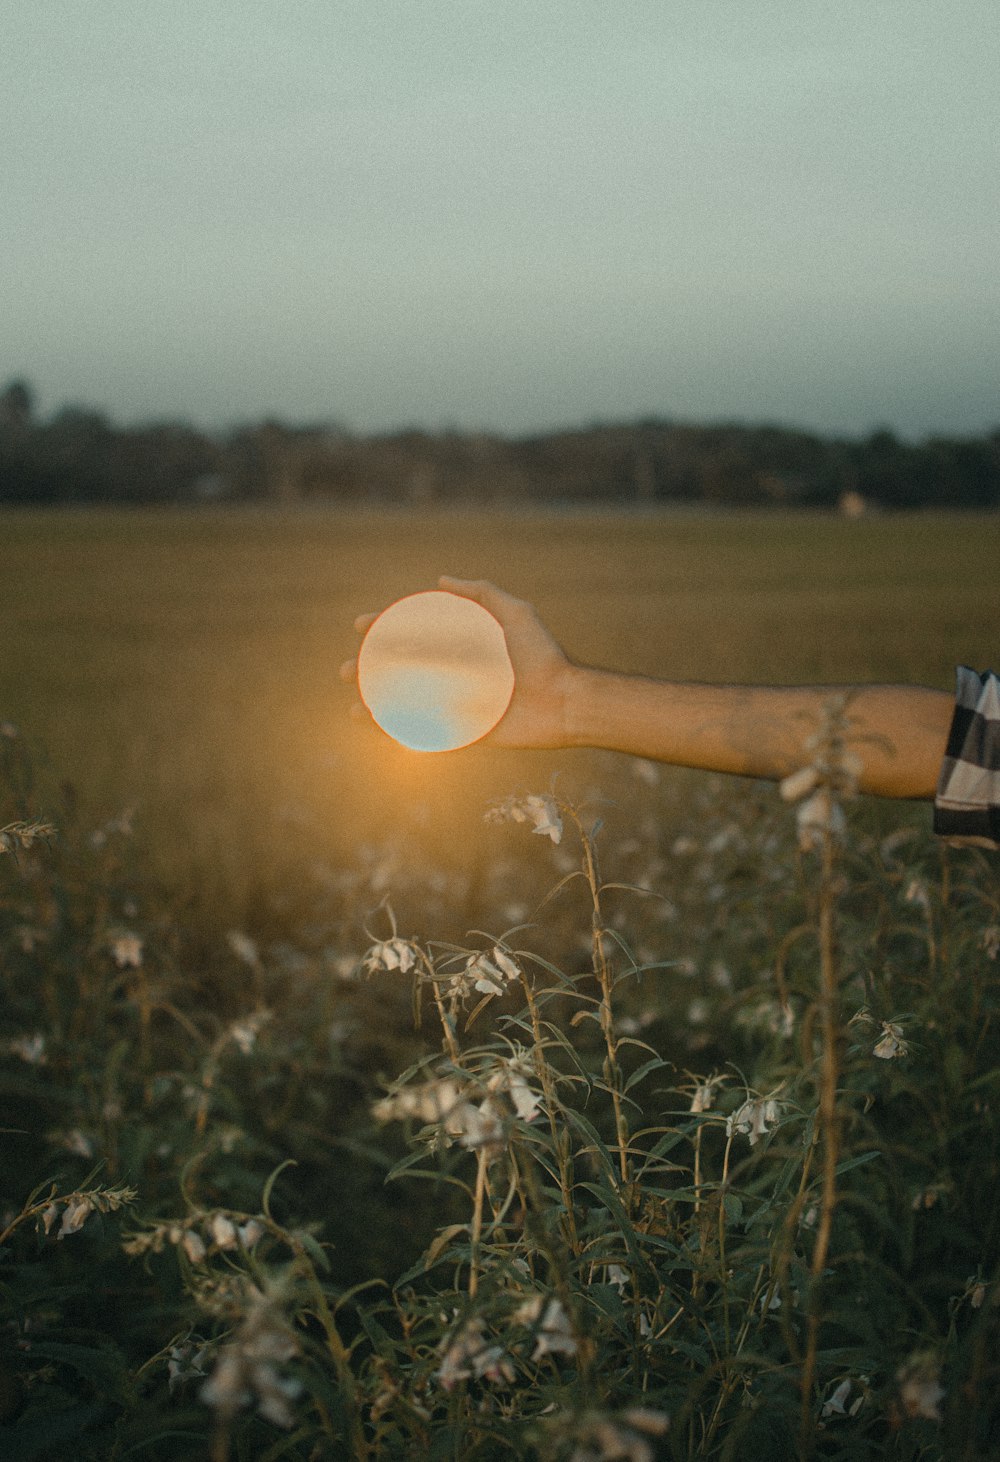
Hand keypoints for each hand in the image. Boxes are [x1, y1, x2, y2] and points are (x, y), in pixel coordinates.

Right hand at [341, 576, 579, 748]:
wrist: (564, 701)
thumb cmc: (543, 655)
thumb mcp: (515, 613)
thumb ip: (483, 593)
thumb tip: (441, 580)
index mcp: (461, 647)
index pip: (414, 635)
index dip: (384, 628)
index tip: (361, 624)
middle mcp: (454, 675)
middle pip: (401, 671)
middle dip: (368, 670)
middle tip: (348, 670)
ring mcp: (455, 704)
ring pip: (405, 704)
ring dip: (374, 704)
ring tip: (353, 702)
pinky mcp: (462, 733)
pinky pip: (423, 734)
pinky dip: (395, 733)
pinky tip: (373, 727)